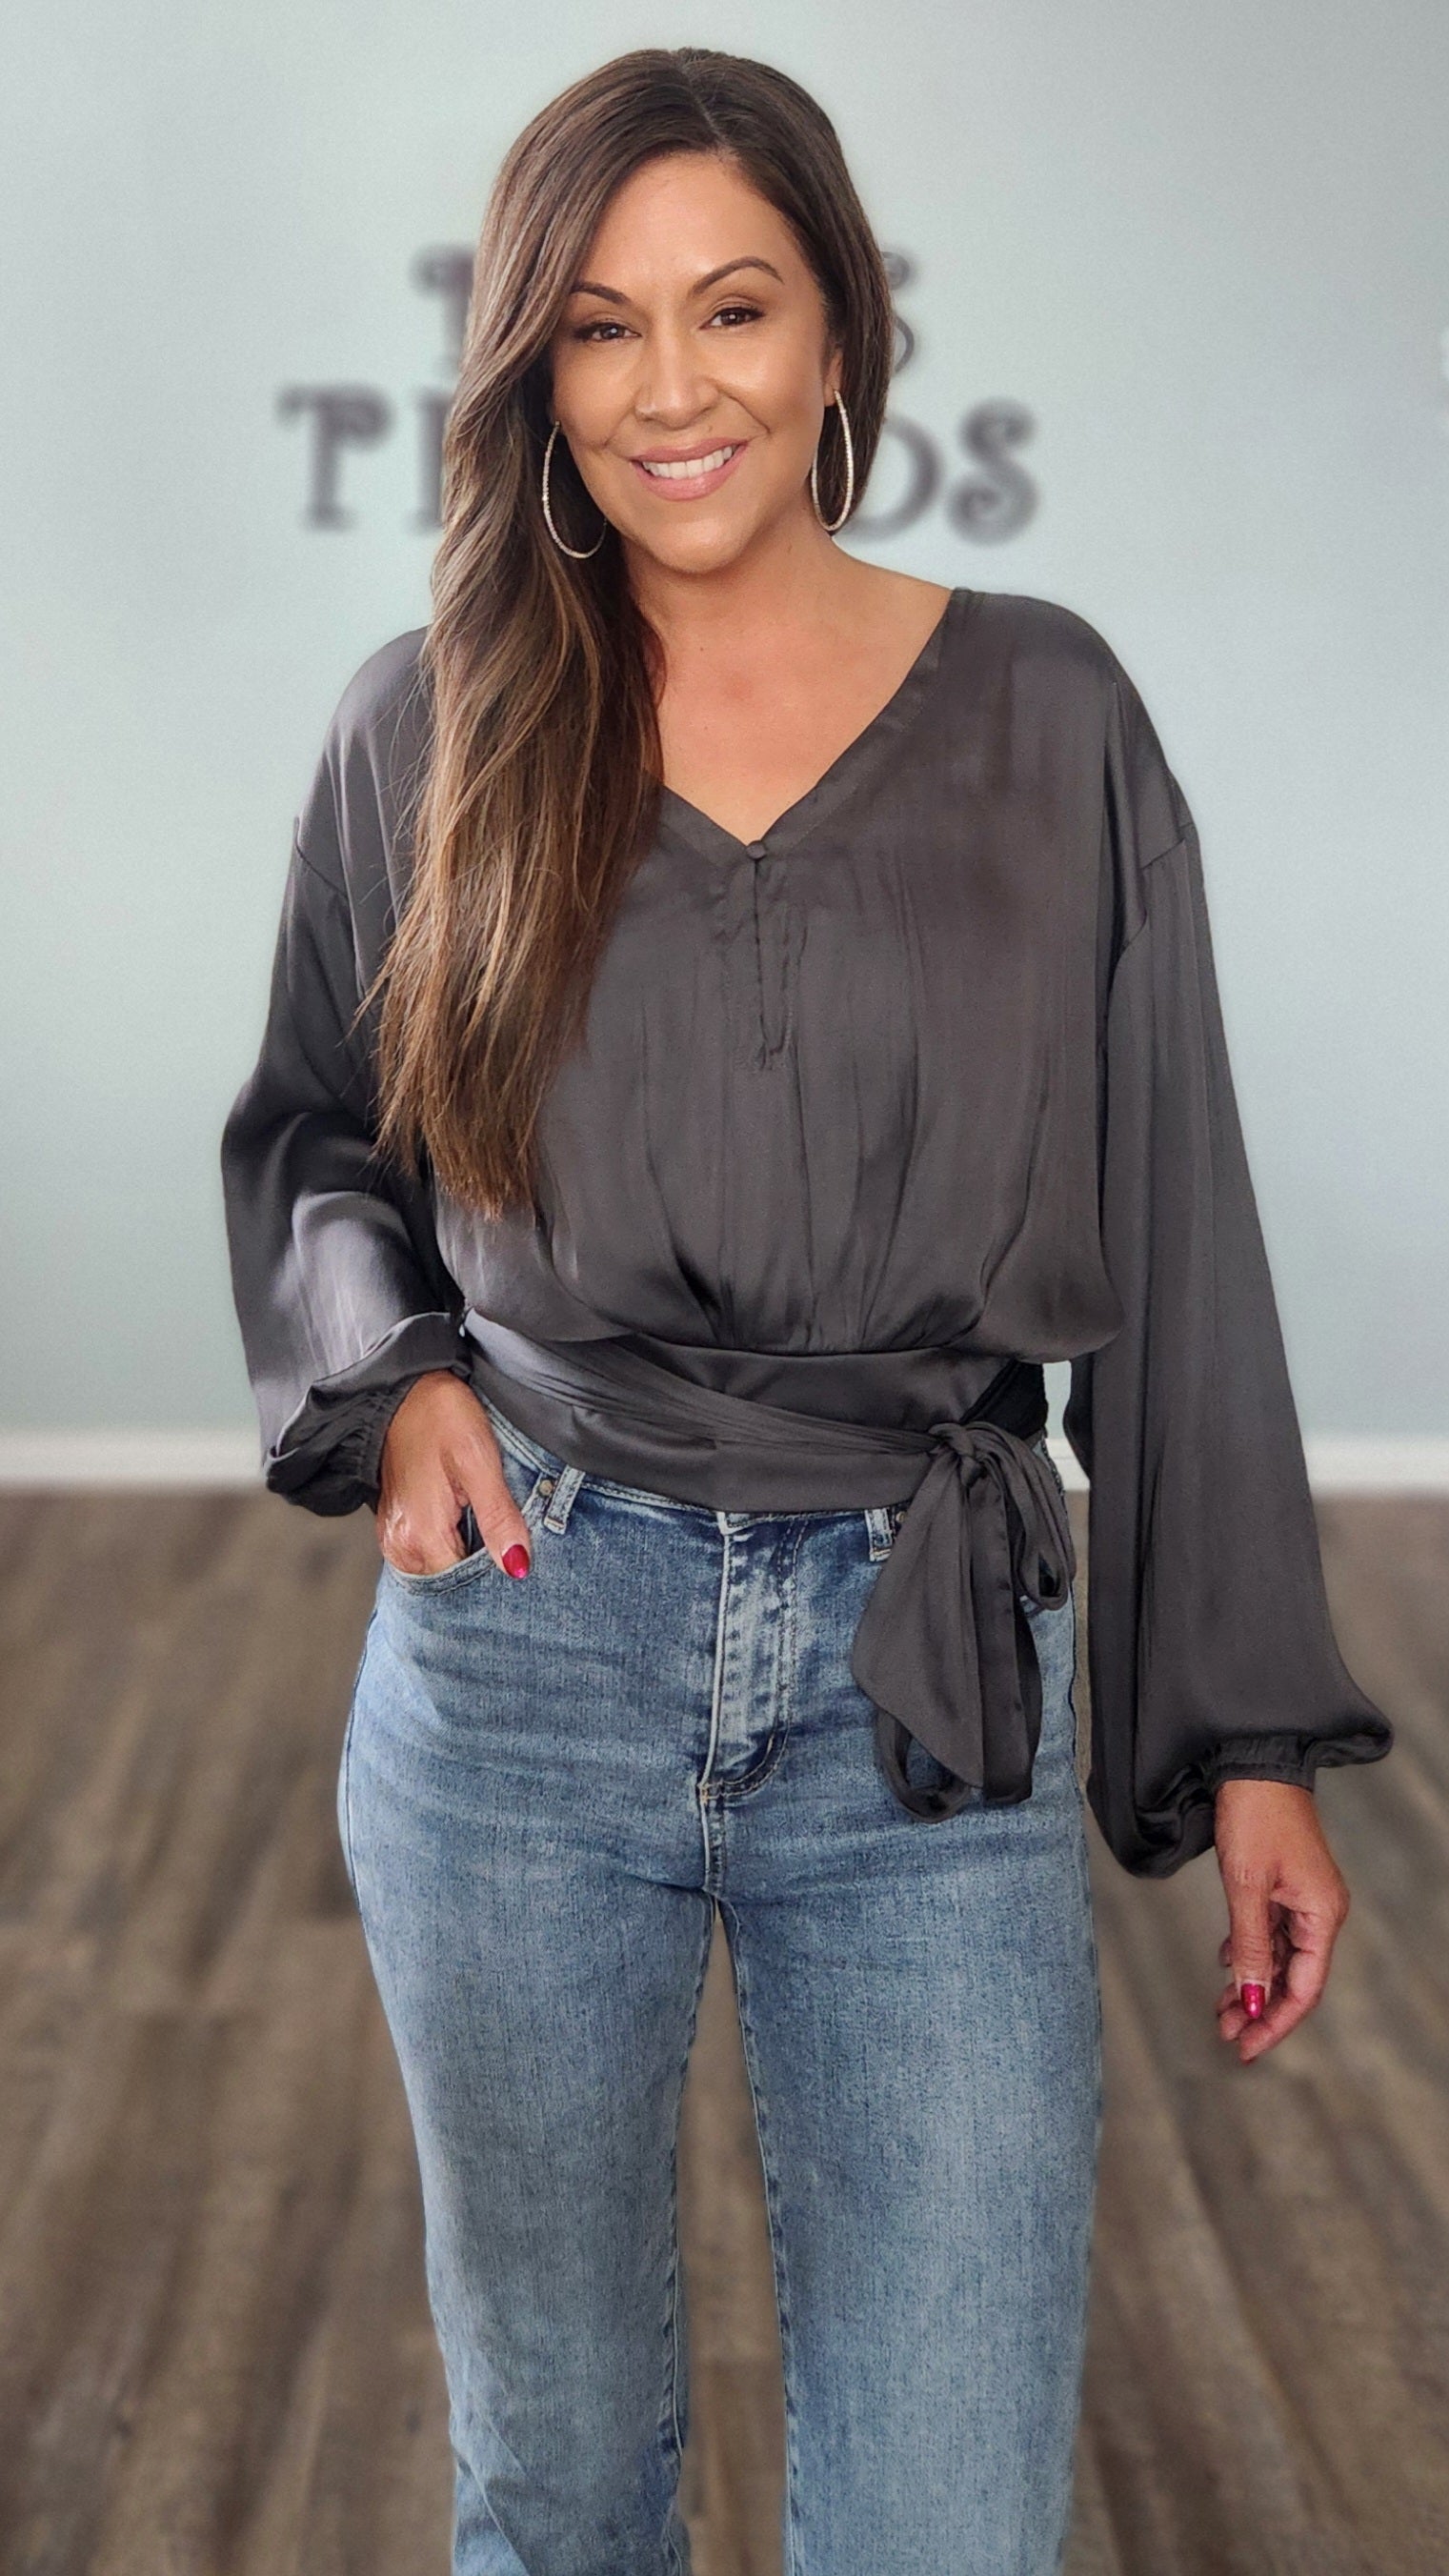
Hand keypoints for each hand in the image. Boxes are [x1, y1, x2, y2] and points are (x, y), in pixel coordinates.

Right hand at [375, 1372, 532, 1579]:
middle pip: (451, 1581)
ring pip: (442, 1568)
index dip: (497, 1572)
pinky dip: (453, 1543)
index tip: (517, 1550)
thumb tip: (517, 1566)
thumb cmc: (441, 1416)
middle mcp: (400, 1545)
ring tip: (486, 1520)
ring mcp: (393, 1538)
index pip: (466, 1584)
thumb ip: (498, 1518)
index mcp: (420, 1534)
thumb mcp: (479, 1461)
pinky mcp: (395, 1527)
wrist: (405, 1389)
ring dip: (469, 1553)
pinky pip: (430, 1552)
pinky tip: (469, 1519)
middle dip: (483, 1565)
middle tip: (507, 1533)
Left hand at [1212, 1779, 1350, 2062]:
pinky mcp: (1284, 1886)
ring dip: (1251, 1984)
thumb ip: (1252, 1946)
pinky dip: (1249, 1953)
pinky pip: (1270, 1933)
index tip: (1246, 2047)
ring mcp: (1302, 1898)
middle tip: (1226, 2034)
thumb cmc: (1255, 1816)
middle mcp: (1319, 1911)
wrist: (1254, 1762)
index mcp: (1321, 1915)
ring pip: (1279, 1958)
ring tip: (1220, 2010)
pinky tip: (1227, 1965)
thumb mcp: (1248, 1886)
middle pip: (1293, 1978)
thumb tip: (1253, 1998)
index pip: (1304, 1988)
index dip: (1275, 2022)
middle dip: (1260, 2009)